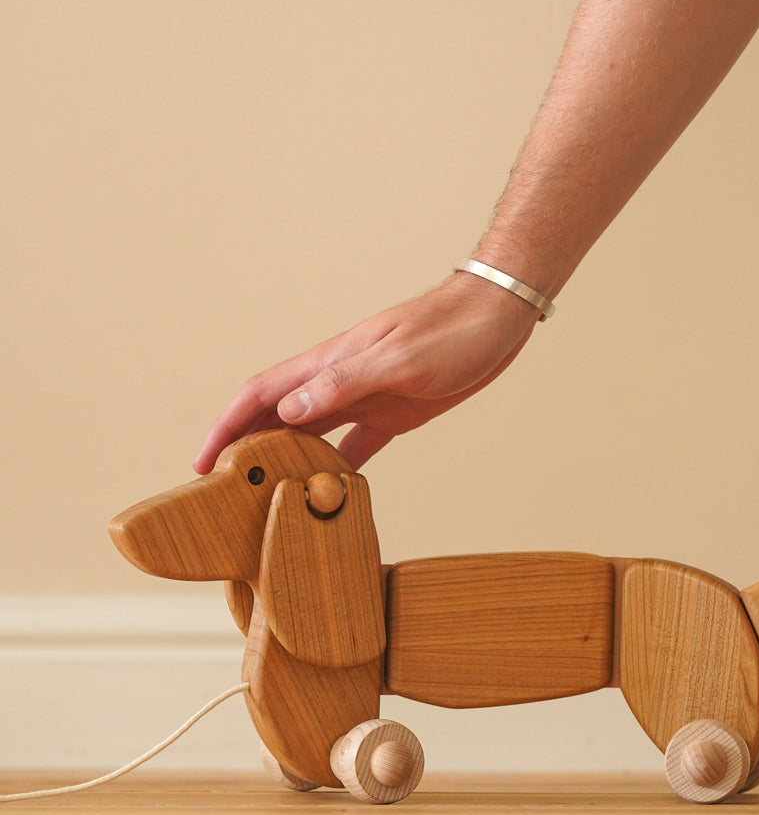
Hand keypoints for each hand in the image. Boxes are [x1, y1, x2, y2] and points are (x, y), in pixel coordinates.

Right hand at [193, 272, 539, 471]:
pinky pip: (356, 443)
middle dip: (246, 450)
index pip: (261, 393)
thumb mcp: (401, 360)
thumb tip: (287, 412)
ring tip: (266, 500)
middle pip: (276, 418)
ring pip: (311, 433)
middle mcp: (340, 380)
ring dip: (286, 461)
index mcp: (331, 362)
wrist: (499, 315)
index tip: (203, 463)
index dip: (226, 426)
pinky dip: (338, 467)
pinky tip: (330, 492)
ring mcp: (365, 396)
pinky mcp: (395, 411)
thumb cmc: (453, 330)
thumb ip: (345, 384)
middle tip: (225, 495)